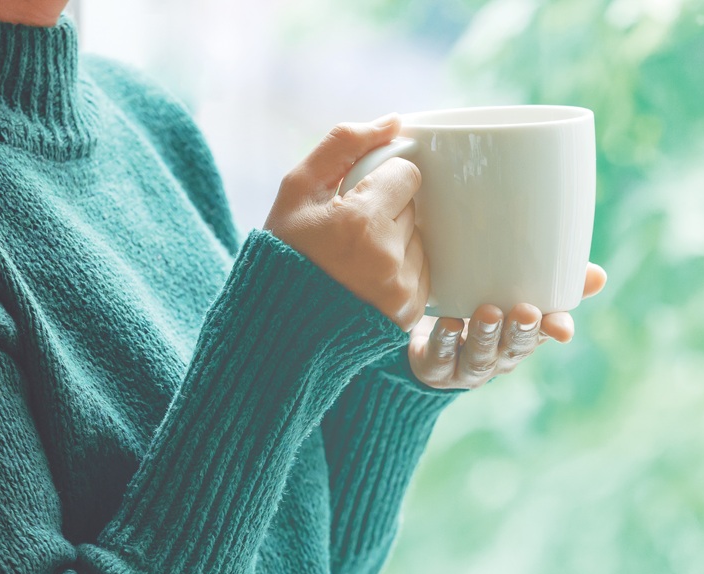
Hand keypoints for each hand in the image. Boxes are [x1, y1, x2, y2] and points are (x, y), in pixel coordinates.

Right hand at [263, 114, 428, 330]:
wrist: (281, 322)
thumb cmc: (286, 249)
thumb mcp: (297, 189)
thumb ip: (344, 144)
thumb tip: (395, 121)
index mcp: (361, 220)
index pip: (406, 175)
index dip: (380, 182)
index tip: (357, 198)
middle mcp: (388, 256)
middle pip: (413, 207)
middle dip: (386, 211)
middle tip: (350, 232)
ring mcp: (402, 289)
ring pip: (419, 239)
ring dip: (395, 241)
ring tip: (356, 259)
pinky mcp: (411, 311)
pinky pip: (422, 271)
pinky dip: (400, 269)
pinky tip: (367, 278)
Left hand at [407, 264, 607, 389]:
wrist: (425, 340)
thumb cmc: (477, 307)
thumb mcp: (513, 292)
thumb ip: (551, 281)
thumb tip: (599, 276)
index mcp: (520, 338)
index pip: (544, 335)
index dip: (554, 330)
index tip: (562, 326)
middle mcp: (497, 356)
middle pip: (513, 348)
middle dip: (520, 332)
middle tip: (525, 312)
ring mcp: (466, 366)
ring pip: (479, 356)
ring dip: (484, 336)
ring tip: (487, 314)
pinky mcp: (434, 368)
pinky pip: (439, 358)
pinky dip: (444, 342)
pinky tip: (446, 324)